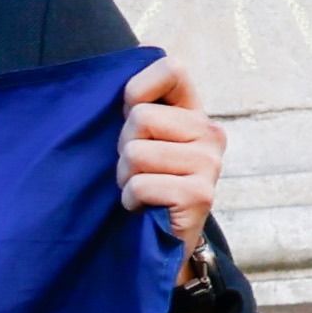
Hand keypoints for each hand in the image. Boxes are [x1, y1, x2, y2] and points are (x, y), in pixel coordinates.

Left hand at [115, 52, 225, 287]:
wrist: (156, 242)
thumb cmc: (139, 184)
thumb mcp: (136, 141)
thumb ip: (133, 110)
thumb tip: (101, 83)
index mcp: (193, 113)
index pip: (171, 70)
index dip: (136, 89)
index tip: (126, 113)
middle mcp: (210, 133)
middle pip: (140, 118)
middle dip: (123, 147)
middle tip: (134, 170)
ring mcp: (209, 164)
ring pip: (136, 153)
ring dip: (125, 178)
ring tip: (138, 189)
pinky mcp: (200, 195)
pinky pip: (141, 185)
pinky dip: (131, 200)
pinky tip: (143, 208)